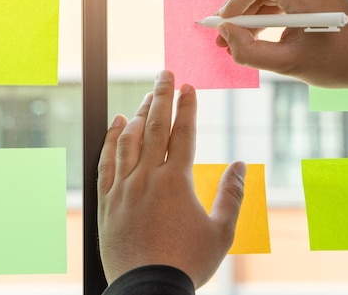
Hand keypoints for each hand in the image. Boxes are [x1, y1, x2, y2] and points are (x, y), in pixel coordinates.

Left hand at [97, 69, 246, 287]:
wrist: (147, 289)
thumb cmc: (187, 263)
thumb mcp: (222, 232)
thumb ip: (232, 195)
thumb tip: (241, 166)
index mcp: (176, 182)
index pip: (183, 133)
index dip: (187, 107)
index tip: (189, 87)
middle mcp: (147, 178)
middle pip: (155, 127)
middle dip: (161, 96)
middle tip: (165, 73)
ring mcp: (123, 187)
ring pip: (129, 140)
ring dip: (140, 114)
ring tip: (146, 96)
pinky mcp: (106, 201)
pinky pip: (106, 162)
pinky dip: (111, 139)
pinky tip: (118, 124)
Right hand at [216, 0, 347, 94]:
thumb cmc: (340, 65)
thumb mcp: (289, 65)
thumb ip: (249, 52)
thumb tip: (225, 33)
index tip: (227, 25)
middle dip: (239, 1)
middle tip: (227, 29)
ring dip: (251, 6)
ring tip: (239, 36)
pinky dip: (266, 7)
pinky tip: (259, 30)